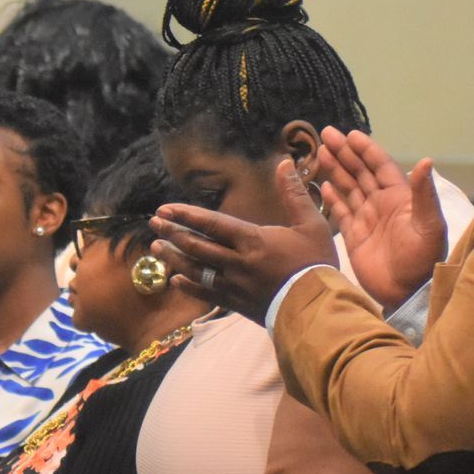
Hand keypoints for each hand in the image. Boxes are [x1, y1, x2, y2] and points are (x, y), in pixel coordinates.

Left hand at [148, 158, 335, 323]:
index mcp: (253, 241)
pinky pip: (207, 293)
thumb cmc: (316, 265)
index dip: (186, 216)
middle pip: (197, 246)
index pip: (212, 225)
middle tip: (154, 224)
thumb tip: (284, 163)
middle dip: (173, 233)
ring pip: (196, 269)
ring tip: (156, 247)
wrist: (318, 310)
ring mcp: (235, 285)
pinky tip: (176, 279)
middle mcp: (238, 262)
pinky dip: (189, 286)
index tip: (164, 209)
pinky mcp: (237, 303)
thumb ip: (294, 193)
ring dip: (174, 257)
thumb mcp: (311, 224)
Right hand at [315, 126, 444, 309]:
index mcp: (400, 197)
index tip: (351, 135)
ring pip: (348, 187)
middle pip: (360, 171)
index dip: (366, 149)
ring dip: (336, 169)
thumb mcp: (429, 225)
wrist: (408, 293)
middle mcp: (382, 204)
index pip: (380, 166)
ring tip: (320, 152)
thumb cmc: (423, 259)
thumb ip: (424, 194)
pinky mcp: (354, 236)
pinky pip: (341, 211)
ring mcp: (367, 219)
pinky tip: (323, 184)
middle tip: (326, 134)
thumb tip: (426, 160)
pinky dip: (332, 197)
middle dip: (344, 153)